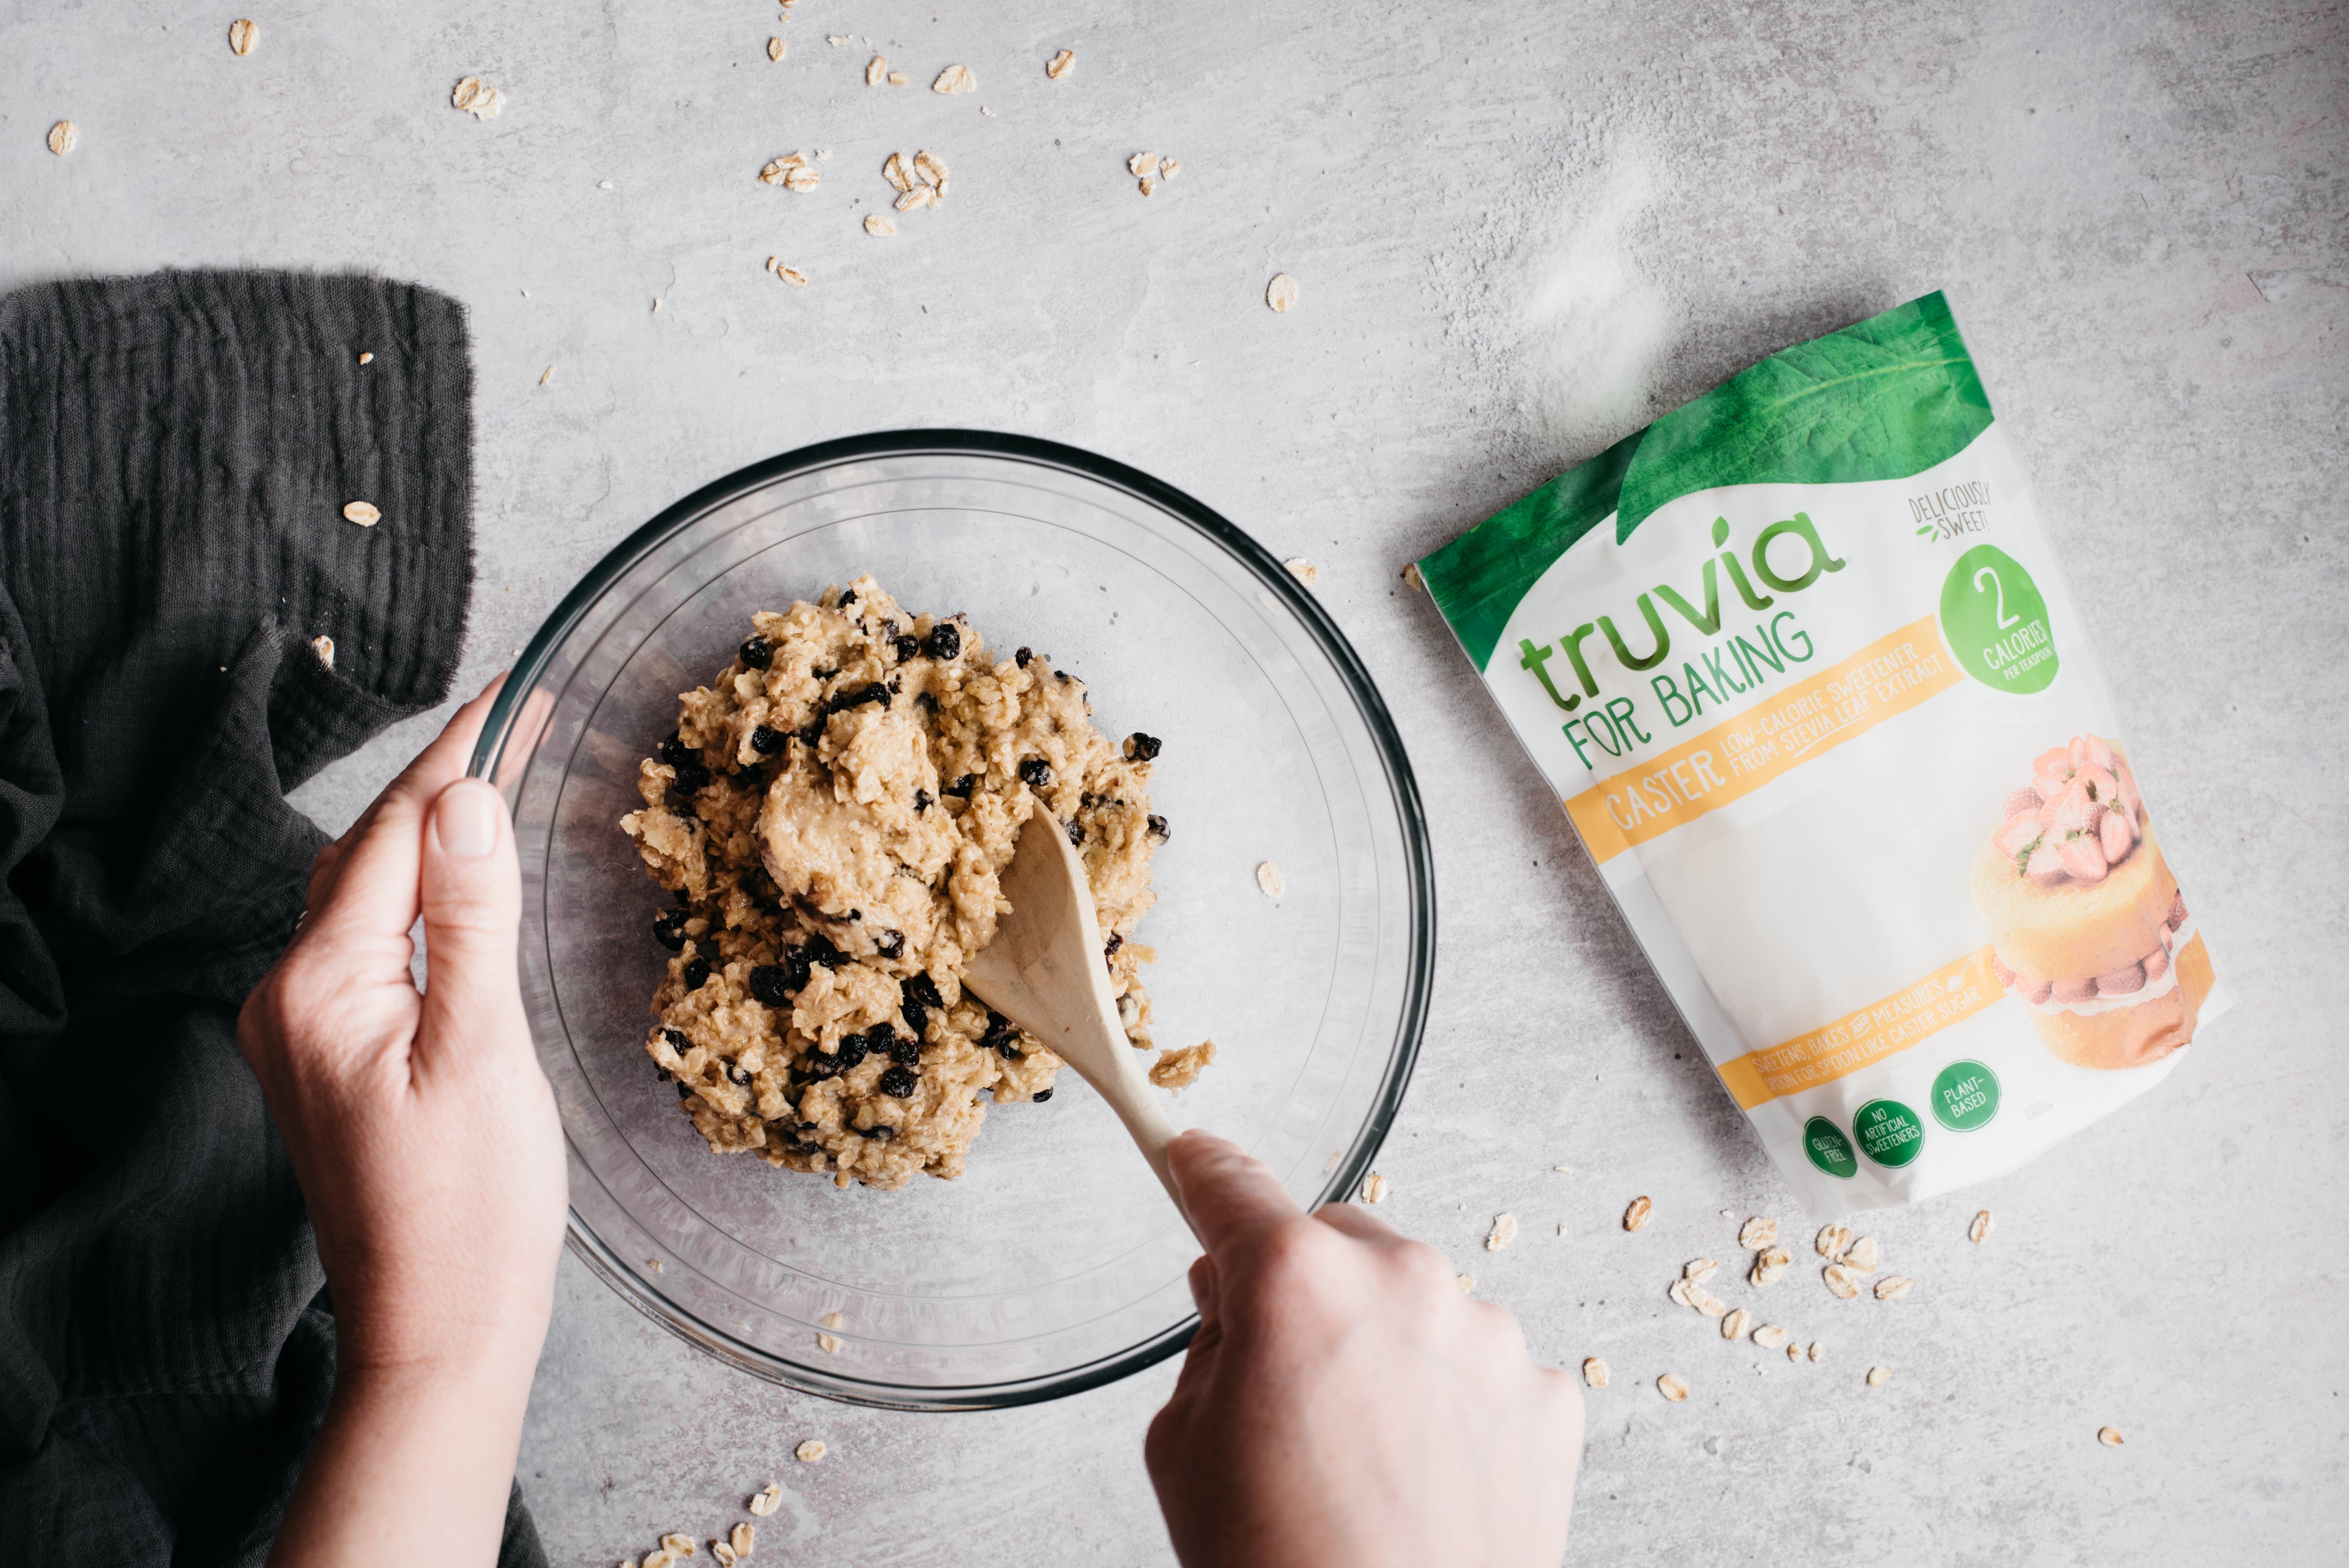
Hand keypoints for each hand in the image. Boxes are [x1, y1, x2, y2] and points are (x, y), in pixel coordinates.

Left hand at [237, 679, 564, 1565]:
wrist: (440, 1331)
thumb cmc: (469, 1210)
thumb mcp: (483, 1052)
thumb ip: (470, 916)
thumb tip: (468, 795)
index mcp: (317, 987)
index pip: (394, 831)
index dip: (461, 750)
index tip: (522, 686)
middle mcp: (289, 997)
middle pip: (369, 850)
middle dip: (446, 776)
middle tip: (527, 711)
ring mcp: (305, 1030)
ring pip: (369, 893)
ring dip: (434, 829)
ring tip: (505, 771)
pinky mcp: (335, 1058)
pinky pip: (375, 941)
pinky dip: (424, 891)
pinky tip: (465, 877)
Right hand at [1145, 1132, 1580, 1567]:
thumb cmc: (1278, 1567)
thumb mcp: (1182, 1447)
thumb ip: (1212, 1343)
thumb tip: (1236, 1296)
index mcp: (1296, 1282)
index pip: (1234, 1188)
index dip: (1204, 1174)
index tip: (1196, 1160)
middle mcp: (1404, 1281)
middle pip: (1336, 1241)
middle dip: (1305, 1287)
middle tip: (1281, 1381)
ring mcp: (1488, 1335)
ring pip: (1414, 1302)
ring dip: (1385, 1345)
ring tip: (1360, 1456)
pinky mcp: (1545, 1394)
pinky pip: (1478, 1365)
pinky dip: (1451, 1402)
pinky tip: (1422, 1475)